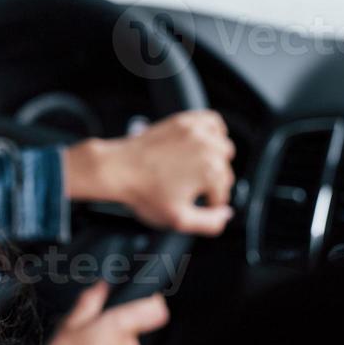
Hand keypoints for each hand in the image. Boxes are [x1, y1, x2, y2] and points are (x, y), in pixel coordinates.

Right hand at [41, 281, 168, 344]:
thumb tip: (102, 286)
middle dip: (115, 321)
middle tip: (90, 324)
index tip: (140, 296)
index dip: (151, 299)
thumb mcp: (69, 324)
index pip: (156, 309)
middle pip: (133, 324)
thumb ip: (89, 302)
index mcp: (119, 326)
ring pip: (123, 341)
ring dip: (108, 339)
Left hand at [62, 109, 235, 235]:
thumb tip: (225, 215)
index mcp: (210, 172)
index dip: (209, 204)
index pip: (222, 194)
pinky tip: (204, 143)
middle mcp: (207, 148)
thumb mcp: (178, 219)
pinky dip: (214, 131)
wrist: (118, 168)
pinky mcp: (184, 121)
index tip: (196, 205)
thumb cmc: (144, 192)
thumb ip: (209, 223)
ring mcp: (196, 131)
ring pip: (224, 146)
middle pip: (225, 171)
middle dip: (212, 183)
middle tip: (191, 189)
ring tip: (198, 169)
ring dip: (216, 159)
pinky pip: (213, 121)